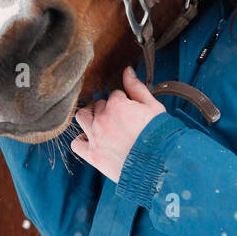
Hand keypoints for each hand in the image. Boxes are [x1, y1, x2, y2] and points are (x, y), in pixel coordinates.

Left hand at [70, 65, 166, 182]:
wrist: (160, 164)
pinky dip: (82, 140)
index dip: (124, 102)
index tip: (130, 111)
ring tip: (102, 125)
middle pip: (97, 105)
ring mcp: (95, 137)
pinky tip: (93, 140)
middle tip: (119, 119)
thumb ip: (137, 87)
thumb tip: (127, 70)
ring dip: (91, 118)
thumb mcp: (153, 107)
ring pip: (82, 117)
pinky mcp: (92, 155)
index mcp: (117, 105)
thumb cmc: (160, 136)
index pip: (114, 95)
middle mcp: (102, 119)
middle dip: (107, 109)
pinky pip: (76, 143)